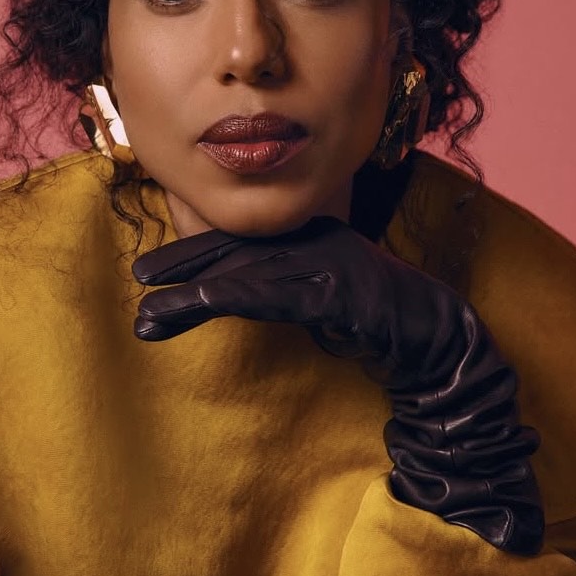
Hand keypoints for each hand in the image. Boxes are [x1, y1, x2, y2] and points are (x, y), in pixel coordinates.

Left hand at [132, 216, 543, 554]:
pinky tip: (202, 303)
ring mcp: (326, 263)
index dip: (195, 252)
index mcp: (309, 237)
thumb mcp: (320, 297)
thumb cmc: (375, 319)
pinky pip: (274, 295)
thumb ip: (284, 286)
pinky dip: (232, 298)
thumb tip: (239, 290)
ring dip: (193, 292)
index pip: (243, 242)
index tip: (154, 269)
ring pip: (246, 273)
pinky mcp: (336, 292)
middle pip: (237, 249)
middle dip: (184, 263)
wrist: (435, 339)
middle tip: (139, 277)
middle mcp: (313, 241)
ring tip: (149, 316)